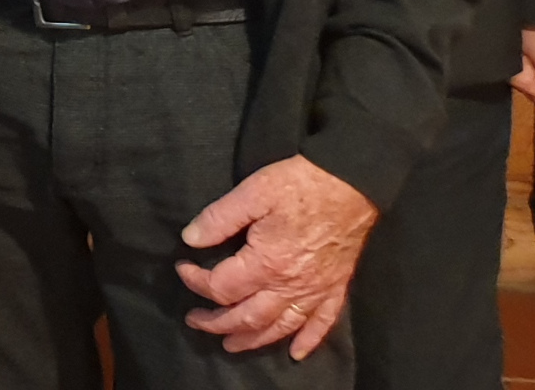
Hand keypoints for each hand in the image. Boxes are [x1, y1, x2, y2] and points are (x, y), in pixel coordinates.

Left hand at [176, 155, 375, 359]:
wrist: (351, 182)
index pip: (222, 287)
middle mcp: (291, 286)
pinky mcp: (336, 287)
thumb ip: (218, 219)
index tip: (182, 268)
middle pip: (248, 317)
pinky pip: (323, 322)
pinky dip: (309, 341)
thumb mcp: (252, 192)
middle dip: (217, 324)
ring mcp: (316, 290)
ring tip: (231, 345)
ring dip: (254, 340)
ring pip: (281, 327)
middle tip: (195, 321)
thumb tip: (190, 239)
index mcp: (266, 263)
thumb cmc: (300, 185)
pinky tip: (296, 353)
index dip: (196, 281)